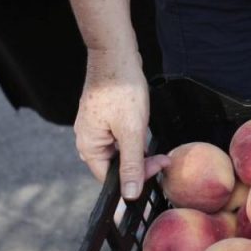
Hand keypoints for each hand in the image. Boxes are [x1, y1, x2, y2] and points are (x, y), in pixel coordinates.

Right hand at [74, 49, 168, 198]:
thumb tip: (129, 195)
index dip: (136, 178)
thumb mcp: (131, 131)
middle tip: (163, 158)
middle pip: (116, 166)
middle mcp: (87, 140)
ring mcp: (94, 128)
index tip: (158, 167)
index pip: (111, 178)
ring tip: (156, 146)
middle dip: (140, 164)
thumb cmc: (121, 90)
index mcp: (89, 147)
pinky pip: (119, 137)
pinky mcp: (103, 117)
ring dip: (139, 151)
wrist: (116, 55)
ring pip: (119, 151)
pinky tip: (144, 129)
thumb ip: (132, 165)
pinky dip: (133, 138)